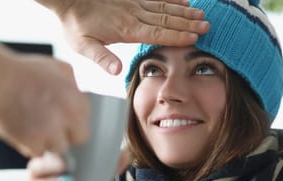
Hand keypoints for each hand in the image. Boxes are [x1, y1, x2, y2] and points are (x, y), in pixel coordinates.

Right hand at [0, 54, 89, 155]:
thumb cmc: (22, 73)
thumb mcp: (57, 67)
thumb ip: (72, 83)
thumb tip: (78, 95)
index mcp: (77, 98)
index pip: (85, 122)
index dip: (73, 123)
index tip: (61, 120)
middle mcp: (69, 115)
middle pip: (78, 139)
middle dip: (65, 135)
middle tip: (48, 128)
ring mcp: (52, 130)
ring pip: (57, 148)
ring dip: (46, 141)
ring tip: (31, 126)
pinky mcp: (34, 141)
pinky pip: (37, 152)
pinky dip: (29, 145)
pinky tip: (21, 130)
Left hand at [39, 0, 209, 74]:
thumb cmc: (75, 25)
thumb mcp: (83, 47)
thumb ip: (102, 59)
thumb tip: (118, 71)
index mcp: (126, 29)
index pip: (157, 33)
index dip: (177, 36)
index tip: (195, 37)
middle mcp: (134, 14)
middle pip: (166, 19)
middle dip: (188, 23)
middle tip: (207, 26)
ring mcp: (133, 3)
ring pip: (164, 7)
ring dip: (184, 11)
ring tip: (202, 14)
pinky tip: (184, 0)